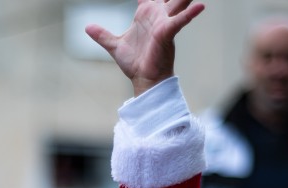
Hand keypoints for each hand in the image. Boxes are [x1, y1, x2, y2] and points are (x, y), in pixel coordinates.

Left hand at [85, 0, 204, 96]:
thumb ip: (103, 35)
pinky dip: (190, 14)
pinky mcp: (167, 33)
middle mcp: (157, 15)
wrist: (143, 79)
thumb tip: (87, 27)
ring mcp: (164, 23)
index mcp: (145, 14)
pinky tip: (200, 6)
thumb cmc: (135, 63)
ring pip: (178, 3)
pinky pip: (180, 21)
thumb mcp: (115, 46)